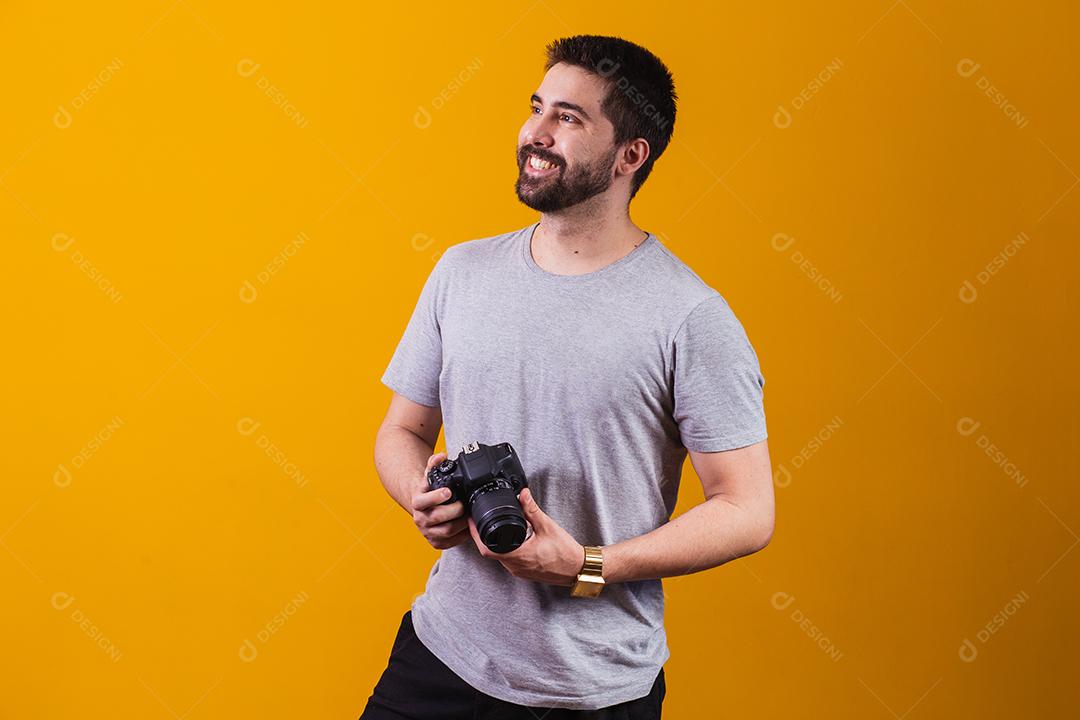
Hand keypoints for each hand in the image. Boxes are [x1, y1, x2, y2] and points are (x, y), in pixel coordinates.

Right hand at [411, 452, 468, 549]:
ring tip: (468, 514)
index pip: (423, 501)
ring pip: (446, 532)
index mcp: (417, 502)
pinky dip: (461, 535)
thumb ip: (434, 464)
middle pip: (438, 517)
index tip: (448, 491)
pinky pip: (450, 543)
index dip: (436, 497)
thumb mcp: (428, 476)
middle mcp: (420, 518)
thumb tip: (441, 456)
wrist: (421, 506)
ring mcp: (427, 532)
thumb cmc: (428, 490)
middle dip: (455, 510)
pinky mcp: (434, 542)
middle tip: (464, 504)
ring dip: (461, 523)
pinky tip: (467, 527)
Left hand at [467, 487, 584, 585]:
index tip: (472, 522)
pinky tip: (509, 540)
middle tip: (479, 521)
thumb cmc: (565, 552)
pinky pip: (508, 561)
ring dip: (493, 544)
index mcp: (519, 556)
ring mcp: (519, 571)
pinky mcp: (524, 572)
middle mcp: (516, 566)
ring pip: (498, 558)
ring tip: (492, 528)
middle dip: (482, 537)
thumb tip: (523, 494)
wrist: (578, 569)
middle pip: (489, 553)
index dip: (475, 535)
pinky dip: (504, 550)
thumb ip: (532, 509)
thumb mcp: (547, 526)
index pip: (486, 549)